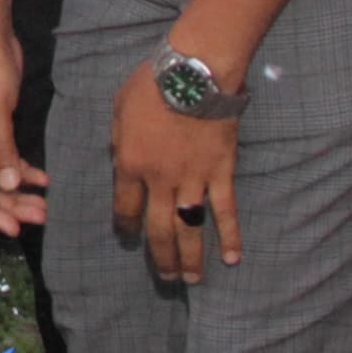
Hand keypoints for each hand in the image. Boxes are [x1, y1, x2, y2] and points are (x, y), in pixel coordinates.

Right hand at [0, 24, 39, 234]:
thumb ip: (2, 149)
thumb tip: (10, 186)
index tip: (15, 231)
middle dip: (12, 205)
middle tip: (41, 217)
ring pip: (1, 176)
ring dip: (21, 192)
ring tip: (46, 206)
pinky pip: (9, 159)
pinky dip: (25, 170)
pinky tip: (44, 179)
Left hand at [108, 69, 241, 285]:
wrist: (195, 73)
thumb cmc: (152, 84)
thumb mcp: (120, 108)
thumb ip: (119, 139)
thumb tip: (120, 159)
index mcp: (131, 165)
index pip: (124, 206)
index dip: (125, 225)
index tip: (127, 236)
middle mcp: (160, 181)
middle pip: (159, 229)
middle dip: (160, 256)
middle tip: (165, 277)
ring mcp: (193, 180)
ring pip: (190, 228)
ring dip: (191, 257)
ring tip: (191, 279)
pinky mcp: (221, 173)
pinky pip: (226, 210)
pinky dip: (231, 235)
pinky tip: (232, 258)